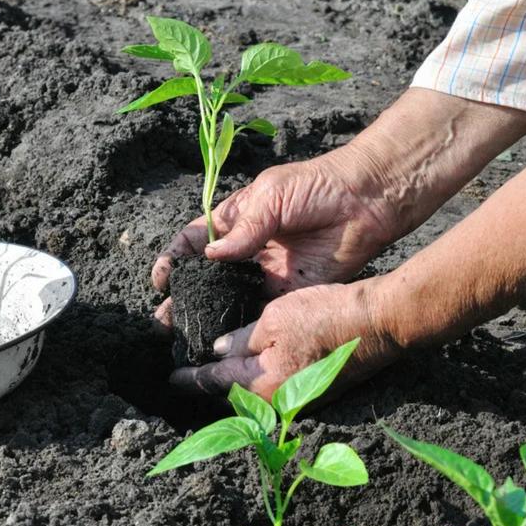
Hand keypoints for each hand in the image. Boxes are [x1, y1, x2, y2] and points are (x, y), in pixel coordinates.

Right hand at [152, 150, 399, 325]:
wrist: (365, 201)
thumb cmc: (316, 187)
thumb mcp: (271, 197)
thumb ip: (243, 229)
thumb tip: (211, 256)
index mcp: (236, 219)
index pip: (195, 241)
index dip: (174, 258)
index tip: (160, 278)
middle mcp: (247, 249)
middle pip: (206, 277)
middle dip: (183, 296)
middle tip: (163, 320)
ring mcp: (266, 272)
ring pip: (228, 298)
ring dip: (206, 315)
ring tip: (183, 336)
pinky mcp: (288, 292)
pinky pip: (259, 311)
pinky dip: (239, 325)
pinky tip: (220, 339)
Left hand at [168, 280, 401, 400]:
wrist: (379, 325)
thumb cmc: (327, 317)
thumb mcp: (275, 318)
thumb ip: (242, 338)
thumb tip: (219, 351)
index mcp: (262, 383)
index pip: (213, 383)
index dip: (189, 379)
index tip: (171, 378)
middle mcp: (278, 401)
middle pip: (232, 397)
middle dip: (210, 386)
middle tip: (189, 373)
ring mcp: (299, 401)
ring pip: (254, 395)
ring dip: (234, 385)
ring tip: (215, 370)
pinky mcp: (315, 393)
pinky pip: (275, 391)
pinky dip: (258, 381)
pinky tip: (252, 367)